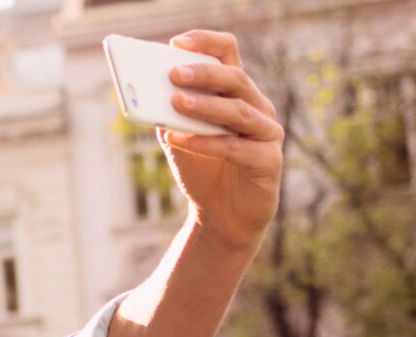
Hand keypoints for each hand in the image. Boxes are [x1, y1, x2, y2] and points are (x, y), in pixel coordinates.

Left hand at [160, 30, 283, 247]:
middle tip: (173, 74)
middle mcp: (257, 107)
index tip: (177, 42)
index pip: (228, 54)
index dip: (206, 43)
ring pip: (239, 112)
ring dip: (205, 106)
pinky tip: (180, 139)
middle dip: (203, 74)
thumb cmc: (201, 168)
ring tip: (175, 103)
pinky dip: (207, 142)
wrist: (220, 215)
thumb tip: (147, 94)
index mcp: (236, 93)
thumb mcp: (178, 137)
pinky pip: (237, 148)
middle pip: (235, 79)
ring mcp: (267, 134)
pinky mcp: (268, 162)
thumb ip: (168, 115)